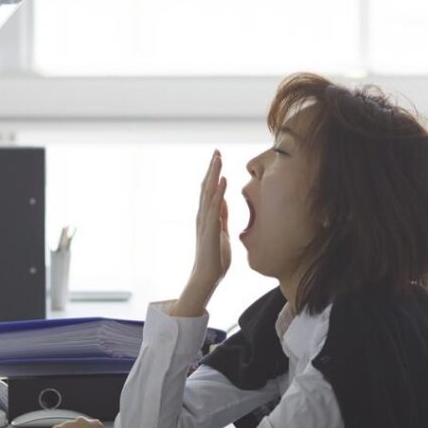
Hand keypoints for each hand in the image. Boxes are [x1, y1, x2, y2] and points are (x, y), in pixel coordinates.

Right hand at [173, 151, 230, 316]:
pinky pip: (215, 207)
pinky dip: (219, 193)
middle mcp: (203, 216)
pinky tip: (223, 181)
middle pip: (206, 187)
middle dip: (212, 168)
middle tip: (216, 151)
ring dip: (214, 175)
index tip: (218, 158)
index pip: (208, 190)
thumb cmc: (215, 257)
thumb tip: (224, 200)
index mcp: (206, 216)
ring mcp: (205, 222)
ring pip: (208, 193)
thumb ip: (222, 216)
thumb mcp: (222, 231)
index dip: (213, 174)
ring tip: (218, 159)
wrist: (208, 277)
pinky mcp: (210, 229)